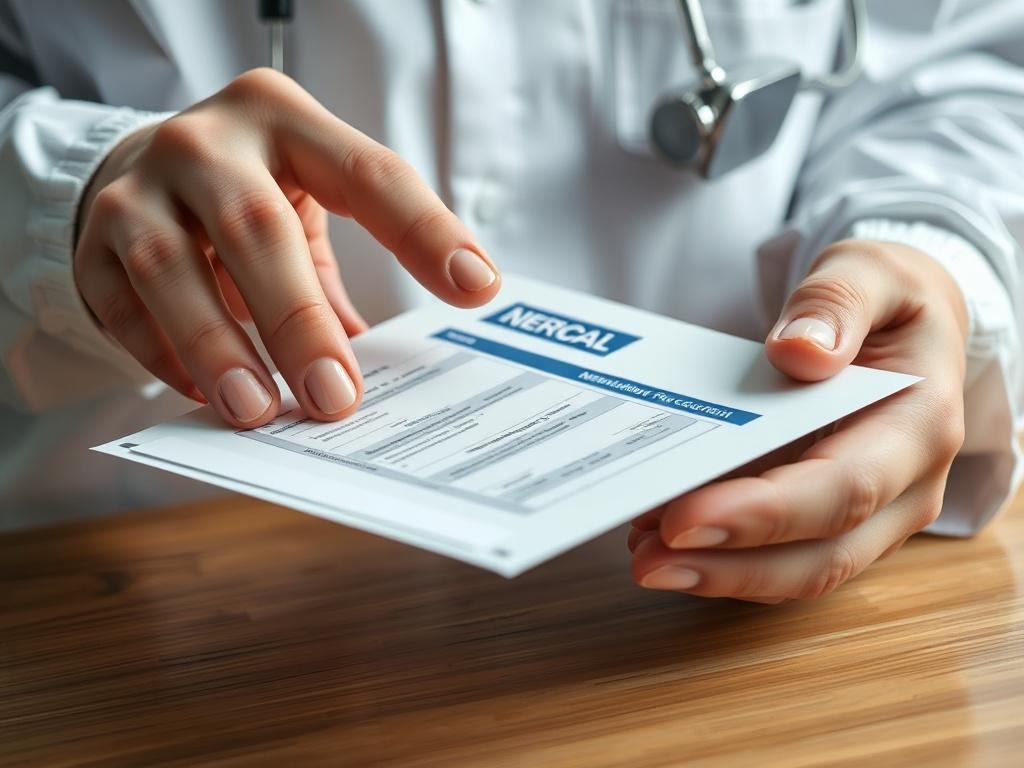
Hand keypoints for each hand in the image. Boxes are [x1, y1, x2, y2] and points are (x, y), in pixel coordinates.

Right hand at [75, 68, 499, 426]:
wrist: (139, 172)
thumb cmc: (249, 196)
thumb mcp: (304, 202)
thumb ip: (342, 274)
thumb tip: (385, 369)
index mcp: (285, 120)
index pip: (370, 173)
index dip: (425, 232)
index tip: (477, 288)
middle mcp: (208, 142)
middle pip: (256, 228)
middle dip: (298, 321)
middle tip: (336, 398)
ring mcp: (140, 185)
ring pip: (171, 266)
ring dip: (219, 347)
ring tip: (259, 410)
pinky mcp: (91, 239)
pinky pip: (123, 304)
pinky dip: (165, 355)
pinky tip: (205, 392)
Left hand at [630, 240, 967, 601]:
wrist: (907, 322)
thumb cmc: (888, 299)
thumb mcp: (868, 270)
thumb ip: (837, 301)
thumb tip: (800, 352)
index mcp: (920, 425)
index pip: (844, 489)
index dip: (764, 514)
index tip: (685, 521)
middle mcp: (906, 487)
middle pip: (820, 555)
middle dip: (728, 566)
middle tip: (646, 559)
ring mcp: (875, 514)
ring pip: (800, 571)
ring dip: (719, 574)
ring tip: (644, 555)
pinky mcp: (838, 521)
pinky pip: (783, 556)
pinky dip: (724, 557)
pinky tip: (662, 538)